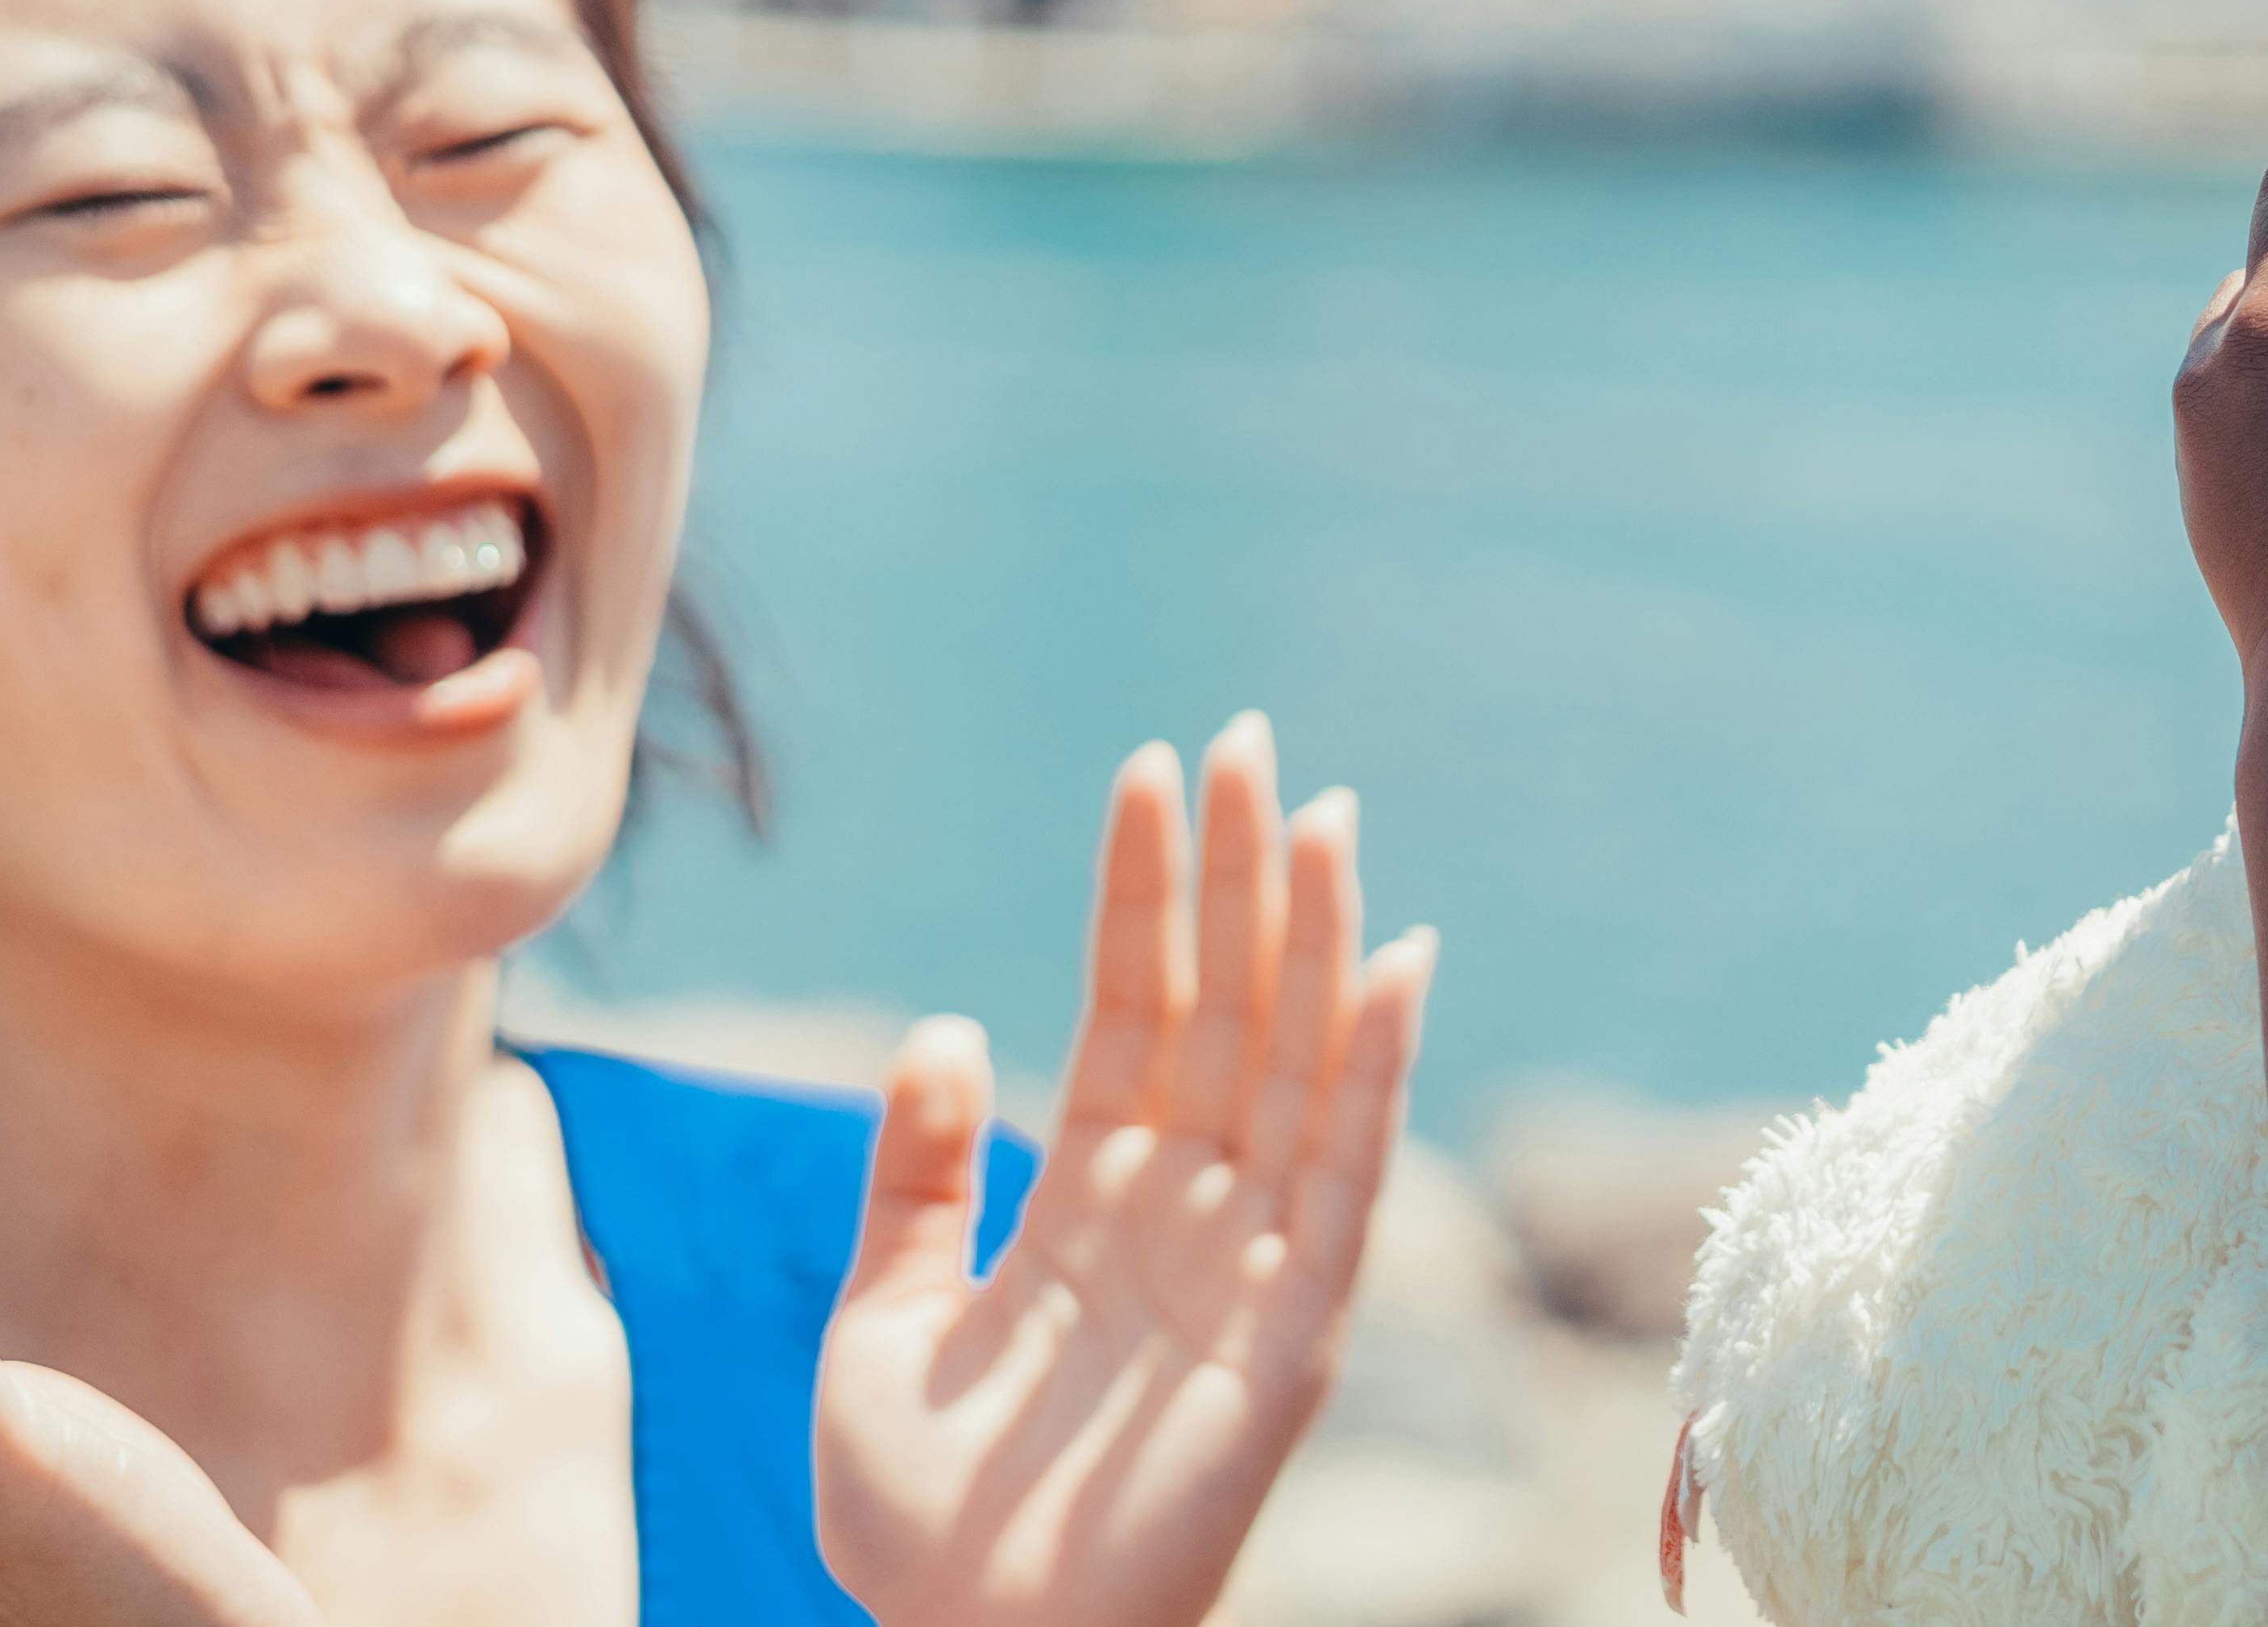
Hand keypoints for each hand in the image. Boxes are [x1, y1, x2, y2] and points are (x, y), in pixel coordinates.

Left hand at [815, 716, 1432, 1626]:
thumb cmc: (919, 1524)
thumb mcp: (878, 1324)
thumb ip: (914, 1181)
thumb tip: (941, 1025)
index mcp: (1086, 1196)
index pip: (1132, 1006)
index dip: (1145, 891)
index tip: (1155, 768)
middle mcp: (1180, 1208)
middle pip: (1224, 1008)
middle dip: (1239, 877)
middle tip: (1252, 743)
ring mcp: (1244, 1263)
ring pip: (1292, 1065)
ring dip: (1311, 939)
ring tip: (1319, 814)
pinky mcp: (1293, 1332)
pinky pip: (1341, 1179)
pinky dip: (1370, 1072)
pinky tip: (1389, 967)